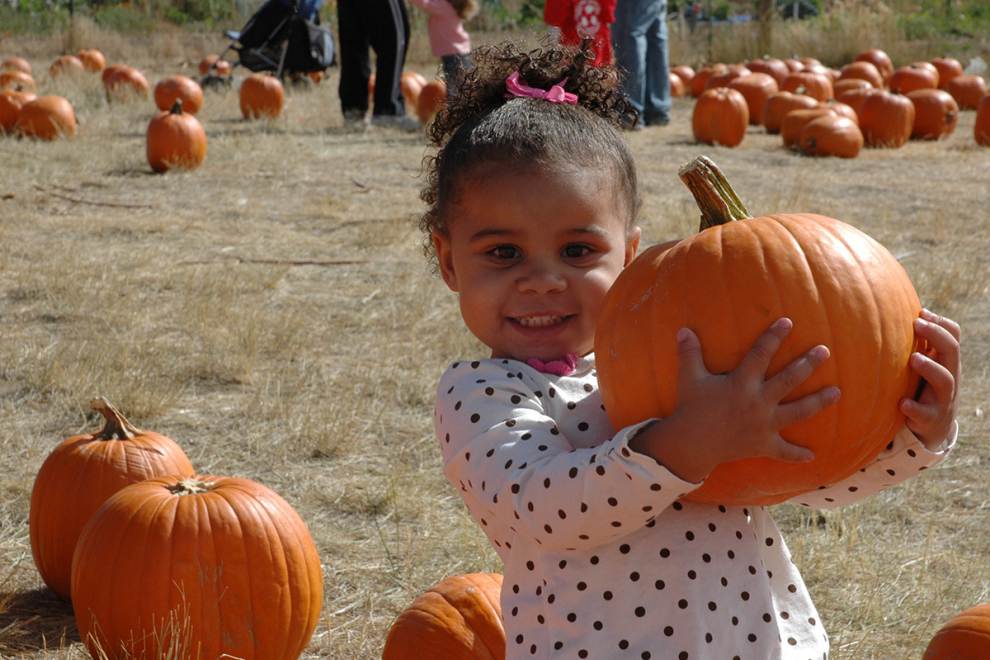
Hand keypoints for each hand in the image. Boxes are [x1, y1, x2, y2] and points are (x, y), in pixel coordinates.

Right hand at [636, 318, 839, 482]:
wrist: (691, 446)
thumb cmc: (690, 408)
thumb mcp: (688, 378)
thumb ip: (689, 353)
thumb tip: (684, 330)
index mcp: (741, 383)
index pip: (761, 354)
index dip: (774, 337)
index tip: (788, 322)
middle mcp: (758, 402)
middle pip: (789, 380)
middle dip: (808, 364)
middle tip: (824, 350)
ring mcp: (764, 425)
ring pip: (798, 412)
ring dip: (819, 402)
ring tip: (836, 392)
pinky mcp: (763, 445)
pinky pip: (783, 451)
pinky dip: (797, 454)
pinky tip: (812, 455)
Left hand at [901, 308, 960, 449]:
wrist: (932, 429)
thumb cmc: (921, 389)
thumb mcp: (923, 368)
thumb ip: (915, 347)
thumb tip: (889, 314)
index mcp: (946, 363)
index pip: (954, 337)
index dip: (941, 324)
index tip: (921, 312)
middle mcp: (949, 378)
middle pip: (952, 352)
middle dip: (937, 336)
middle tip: (917, 324)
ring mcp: (942, 399)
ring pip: (945, 381)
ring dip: (930, 368)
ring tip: (913, 358)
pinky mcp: (931, 420)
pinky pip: (925, 414)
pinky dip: (914, 408)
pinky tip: (902, 403)